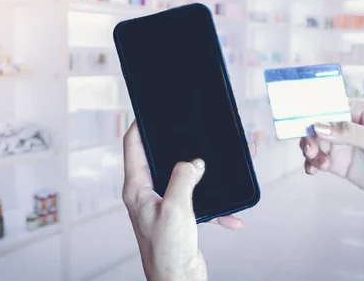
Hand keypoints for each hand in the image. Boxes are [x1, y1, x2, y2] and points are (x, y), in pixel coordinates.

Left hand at [122, 122, 249, 280]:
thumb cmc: (167, 251)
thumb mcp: (176, 208)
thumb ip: (183, 178)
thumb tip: (194, 162)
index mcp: (137, 189)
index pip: (133, 146)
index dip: (140, 125)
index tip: (150, 111)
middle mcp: (146, 195)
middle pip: (157, 159)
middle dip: (175, 145)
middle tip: (187, 129)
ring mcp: (161, 206)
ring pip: (181, 179)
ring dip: (200, 176)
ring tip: (215, 167)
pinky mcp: (177, 218)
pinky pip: (197, 203)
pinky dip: (214, 208)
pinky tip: (231, 217)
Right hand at [300, 99, 363, 253]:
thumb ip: (349, 133)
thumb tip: (319, 126)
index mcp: (358, 111)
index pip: (329, 105)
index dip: (313, 111)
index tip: (301, 120)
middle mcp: (346, 126)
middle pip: (317, 125)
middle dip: (310, 135)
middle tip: (310, 148)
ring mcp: (342, 145)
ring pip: (314, 142)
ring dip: (310, 150)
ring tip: (315, 162)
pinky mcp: (338, 163)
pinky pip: (317, 160)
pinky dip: (311, 164)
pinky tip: (313, 170)